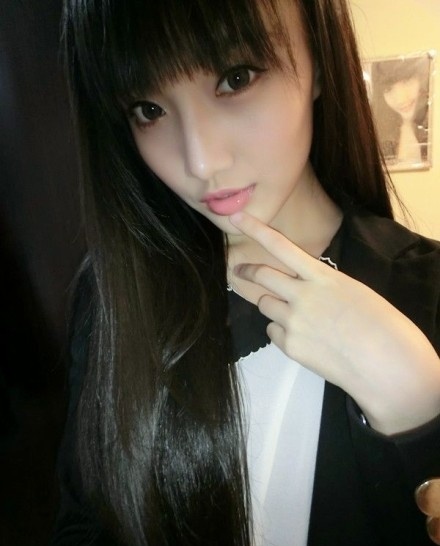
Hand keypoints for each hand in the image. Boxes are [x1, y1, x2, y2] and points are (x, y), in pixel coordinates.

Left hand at [229, 212, 439, 434]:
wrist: (387, 366)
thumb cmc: (382, 325)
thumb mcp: (353, 291)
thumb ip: (323, 285)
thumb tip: (302, 288)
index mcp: (322, 277)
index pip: (282, 247)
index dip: (256, 229)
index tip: (236, 217)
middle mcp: (302, 296)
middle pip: (261, 276)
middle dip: (246, 271)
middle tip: (239, 270)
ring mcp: (293, 322)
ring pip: (265, 305)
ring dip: (273, 305)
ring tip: (297, 316)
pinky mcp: (289, 346)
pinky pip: (273, 332)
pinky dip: (281, 331)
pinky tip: (304, 338)